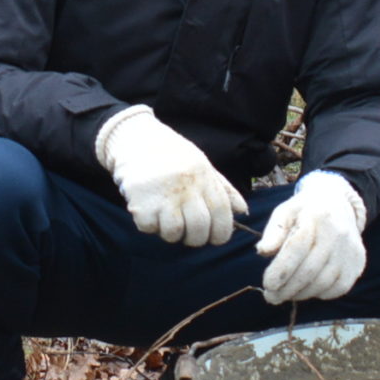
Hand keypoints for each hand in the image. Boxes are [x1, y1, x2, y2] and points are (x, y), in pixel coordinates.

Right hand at [96, 106, 245, 246]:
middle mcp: (187, 187)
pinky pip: (150, 228)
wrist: (136, 140)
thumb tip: (243, 210)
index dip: (222, 233)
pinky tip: (149, 210)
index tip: (216, 238)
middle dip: (196, 239)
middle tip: (189, 235)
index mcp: (204, 178)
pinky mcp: (142, 203)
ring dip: (171, 233)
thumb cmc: (173, 156)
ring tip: (166, 219)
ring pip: (174, 233)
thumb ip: (223, 188)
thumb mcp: (202, 165)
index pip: (222, 213)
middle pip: (199, 229)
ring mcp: (164, 196)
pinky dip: (150, 225)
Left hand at [257, 171, 366, 304]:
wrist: (339, 204)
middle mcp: (337, 233)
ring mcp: (350, 249)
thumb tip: (262, 251)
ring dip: (301, 294)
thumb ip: (273, 231)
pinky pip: (339, 288)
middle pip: (309, 270)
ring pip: (323, 283)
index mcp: (316, 216)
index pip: (297, 247)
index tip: (267, 285)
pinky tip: (307, 290)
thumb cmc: (304, 212)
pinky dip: (321, 294)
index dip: (281, 270)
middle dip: (287, 289)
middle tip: (272, 297)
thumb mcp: (285, 212)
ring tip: (285, 294)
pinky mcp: (358, 262)